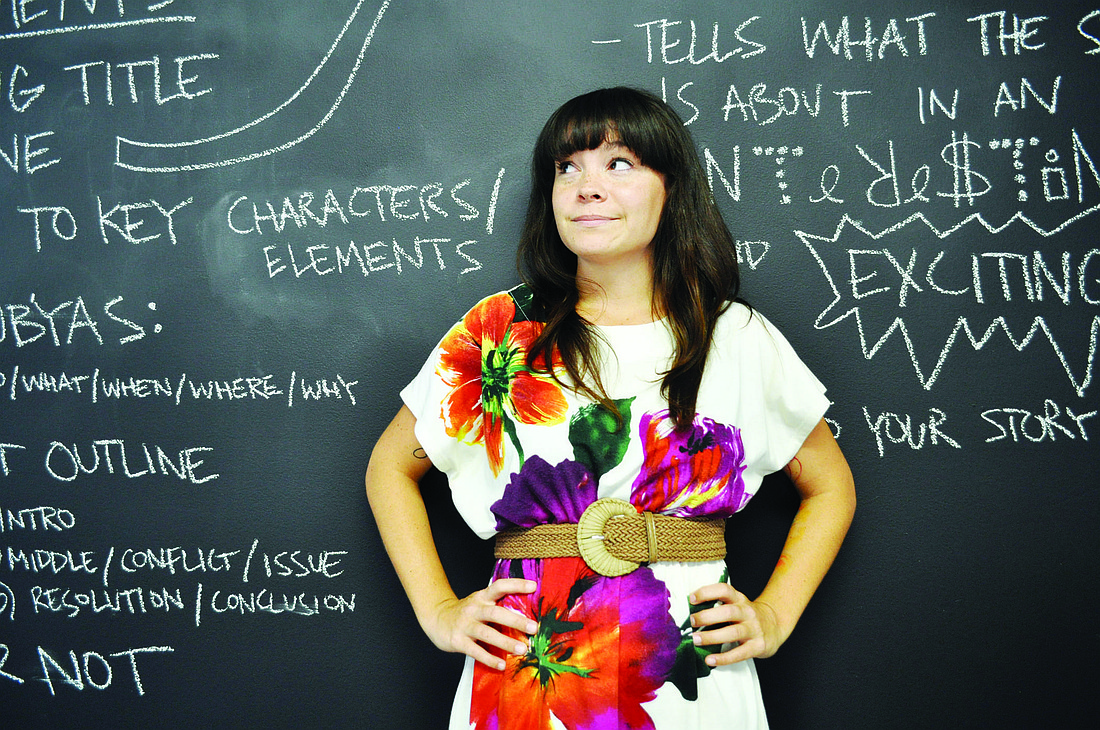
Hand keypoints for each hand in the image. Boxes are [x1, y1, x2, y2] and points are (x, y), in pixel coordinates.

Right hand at [422, 578, 537, 669]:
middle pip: (495, 613)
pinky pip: (475, 651)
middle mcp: (474, 609)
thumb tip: (528, 615)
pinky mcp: (458, 641)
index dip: (516, 584)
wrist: (436, 618)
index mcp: (482, 597)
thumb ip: (498, 607)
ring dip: (506, 642)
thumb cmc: (466, 613)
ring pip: (487, 633)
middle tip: (533, 628)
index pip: (499, 586)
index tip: (534, 586)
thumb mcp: (480, 603)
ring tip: (522, 650)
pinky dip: (489, 659)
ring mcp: (465, 625)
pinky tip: (502, 665)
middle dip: (516, 620)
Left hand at [688, 583, 782, 665]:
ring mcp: (754, 629)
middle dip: (708, 616)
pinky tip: (710, 660)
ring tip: (696, 640)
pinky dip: (724, 658)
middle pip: (728, 611)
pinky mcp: (758, 646)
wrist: (776, 624)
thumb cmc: (747, 615)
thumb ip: (718, 606)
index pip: (724, 590)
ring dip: (712, 636)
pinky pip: (740, 653)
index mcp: (739, 599)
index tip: (692, 598)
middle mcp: (747, 612)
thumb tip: (690, 612)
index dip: (707, 592)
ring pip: (733, 632)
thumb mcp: (736, 604)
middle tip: (692, 621)